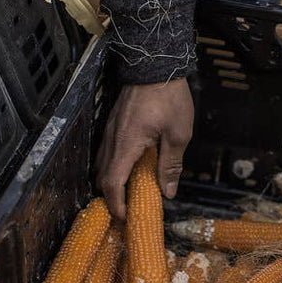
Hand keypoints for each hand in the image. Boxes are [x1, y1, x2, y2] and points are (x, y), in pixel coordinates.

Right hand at [95, 79, 193, 219]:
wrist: (155, 63)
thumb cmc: (169, 96)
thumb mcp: (178, 134)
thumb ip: (171, 164)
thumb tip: (168, 192)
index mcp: (126, 145)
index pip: (112, 183)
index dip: (116, 205)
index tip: (124, 219)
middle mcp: (111, 140)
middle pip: (103, 178)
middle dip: (113, 199)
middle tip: (128, 213)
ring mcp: (110, 131)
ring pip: (103, 165)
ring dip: (113, 184)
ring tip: (129, 197)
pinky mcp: (113, 124)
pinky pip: (108, 153)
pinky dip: (114, 169)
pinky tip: (130, 172)